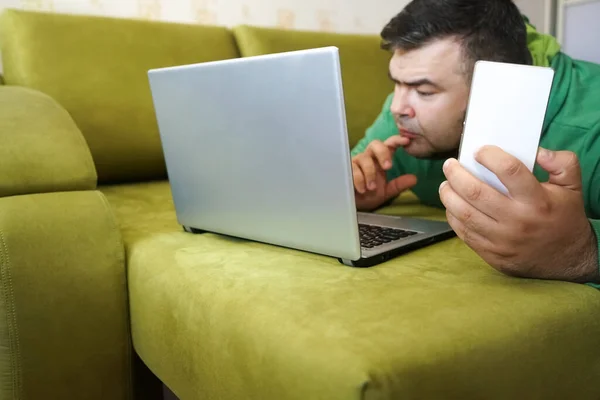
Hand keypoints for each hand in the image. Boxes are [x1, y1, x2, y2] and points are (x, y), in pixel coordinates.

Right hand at [352, 136, 416, 210]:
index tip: (406, 141)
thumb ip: (398, 185)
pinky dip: (359, 180)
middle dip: (383, 153)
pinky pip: (353, 169)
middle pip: (375, 144)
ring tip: (372, 188)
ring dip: (370, 173)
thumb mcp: (386, 192)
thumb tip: (414, 178)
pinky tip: (362, 189)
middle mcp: (368, 157)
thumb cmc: (368, 195)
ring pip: (364, 158)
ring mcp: (356, 162)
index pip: (388, 145)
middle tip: (388, 166)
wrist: (353, 205)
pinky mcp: (346, 169)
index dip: (396, 140)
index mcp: (379, 160)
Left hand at [439, 145, 598, 282]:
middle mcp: (518, 221)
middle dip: (456, 175)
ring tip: (446, 184)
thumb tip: (537, 151)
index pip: (509, 171)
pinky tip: (452, 205)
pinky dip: (453, 216)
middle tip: (449, 164)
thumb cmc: (564, 218)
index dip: (491, 156)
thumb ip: (562, 163)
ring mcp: (502, 240)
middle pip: (476, 193)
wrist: (568, 261)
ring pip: (464, 214)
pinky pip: (464, 233)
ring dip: (449, 195)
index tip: (480, 151)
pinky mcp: (492, 253)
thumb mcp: (573, 187)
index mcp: (538, 201)